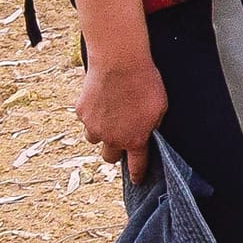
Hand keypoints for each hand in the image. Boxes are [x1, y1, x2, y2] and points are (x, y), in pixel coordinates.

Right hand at [76, 54, 166, 182]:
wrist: (119, 62)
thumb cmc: (145, 82)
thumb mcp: (160, 106)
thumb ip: (153, 124)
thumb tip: (149, 132)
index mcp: (134, 139)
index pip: (136, 165)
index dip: (137, 174)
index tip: (137, 180)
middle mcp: (112, 138)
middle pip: (110, 157)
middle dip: (115, 151)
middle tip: (120, 138)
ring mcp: (94, 127)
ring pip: (94, 139)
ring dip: (101, 132)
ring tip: (109, 114)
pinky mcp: (82, 113)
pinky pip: (86, 119)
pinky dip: (93, 113)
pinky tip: (101, 98)